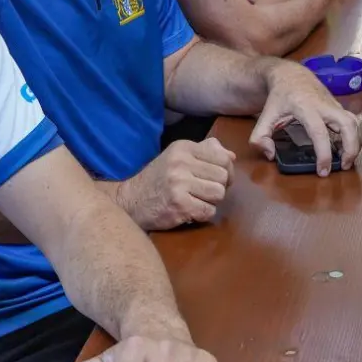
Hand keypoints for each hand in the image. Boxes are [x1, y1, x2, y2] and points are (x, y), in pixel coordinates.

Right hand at [116, 138, 235, 229]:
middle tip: (202, 192)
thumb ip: (205, 152)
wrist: (130, 200)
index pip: (223, 158)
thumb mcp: (178, 157)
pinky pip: (209, 211)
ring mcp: (179, 183)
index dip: (226, 172)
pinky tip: (190, 210)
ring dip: (211, 201)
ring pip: (219, 194)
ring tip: (195, 200)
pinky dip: (202, 214)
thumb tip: (231, 156)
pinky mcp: (179, 204)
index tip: (215, 179)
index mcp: (183, 147)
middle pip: (223, 177)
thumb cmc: (158, 179)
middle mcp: (181, 162)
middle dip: (218, 187)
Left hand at [248, 62, 361, 173]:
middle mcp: (325, 105)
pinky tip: (347, 148)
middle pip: (348, 125)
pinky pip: (354, 121)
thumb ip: (260, 137)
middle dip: (351, 148)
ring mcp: (334, 104)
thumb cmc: (279, 97)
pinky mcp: (339, 106)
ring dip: (357, 142)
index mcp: (306, 108)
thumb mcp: (265, 115)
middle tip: (344, 166)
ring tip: (348, 159)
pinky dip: (356, 135)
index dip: (323, 154)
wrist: (290, 74)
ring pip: (356, 122)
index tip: (323, 171)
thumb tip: (270, 155)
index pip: (319, 132)